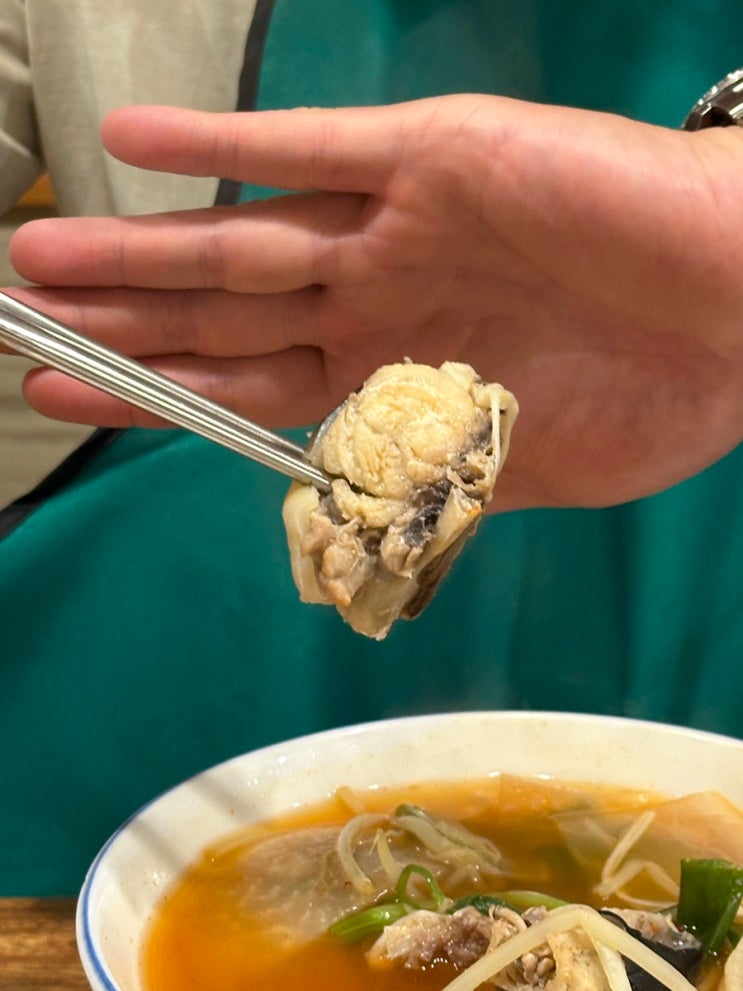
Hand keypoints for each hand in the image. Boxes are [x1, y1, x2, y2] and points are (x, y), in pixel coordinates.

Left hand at [7, 96, 742, 509]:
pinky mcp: (438, 157)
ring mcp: (400, 229)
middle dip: (121, 322)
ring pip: (244, 236)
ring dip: (141, 247)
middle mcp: (376, 301)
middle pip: (220, 312)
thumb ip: (416, 482)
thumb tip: (335, 514)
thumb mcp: (512, 472)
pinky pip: (316, 145)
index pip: (240, 386)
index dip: (149, 393)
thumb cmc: (651, 396)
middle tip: (20, 322)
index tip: (67, 395)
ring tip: (39, 255)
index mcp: (389, 379)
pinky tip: (133, 141)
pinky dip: (226, 142)